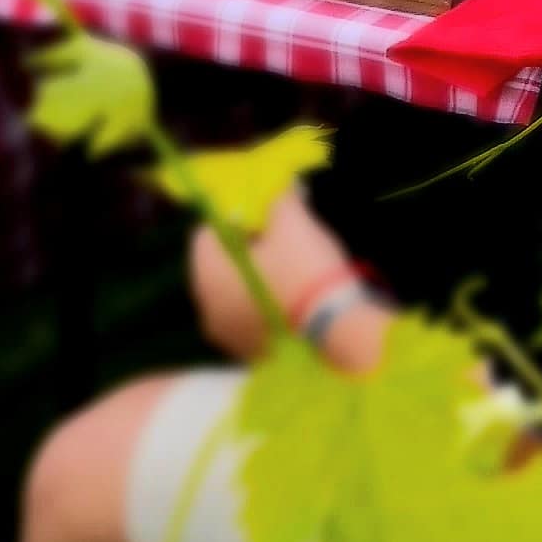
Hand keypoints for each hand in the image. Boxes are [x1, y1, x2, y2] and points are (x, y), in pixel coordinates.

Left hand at [189, 181, 348, 361]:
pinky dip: (262, 308)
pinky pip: (248, 320)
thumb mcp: (292, 221)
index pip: (205, 234)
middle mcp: (207, 306)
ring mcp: (226, 335)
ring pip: (233, 294)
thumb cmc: (304, 269)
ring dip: (252, 281)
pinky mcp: (247, 353)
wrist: (335, 328)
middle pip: (219, 266)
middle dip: (243, 251)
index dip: (233, 220)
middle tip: (278, 242)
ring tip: (288, 272)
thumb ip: (278, 200)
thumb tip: (279, 188)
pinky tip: (291, 302)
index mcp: (207, 272)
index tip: (262, 220)